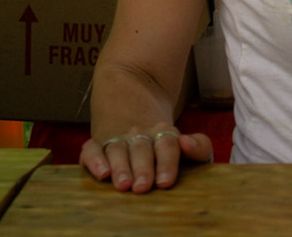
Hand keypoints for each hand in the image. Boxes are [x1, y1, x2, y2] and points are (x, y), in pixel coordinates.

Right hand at [80, 125, 213, 192]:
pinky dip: (94, 160)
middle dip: (142, 168)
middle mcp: (140, 134)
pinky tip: (101, 173)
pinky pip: (91, 149)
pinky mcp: (98, 144)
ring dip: (120, 167)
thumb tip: (186, 142)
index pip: (168, 145)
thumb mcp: (189, 144)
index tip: (165, 182)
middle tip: (143, 187)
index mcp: (164, 133)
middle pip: (142, 149)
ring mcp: (118, 138)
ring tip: (123, 184)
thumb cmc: (167, 143)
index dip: (167, 163)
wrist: (134, 103)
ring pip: (118, 150)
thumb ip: (199, 146)